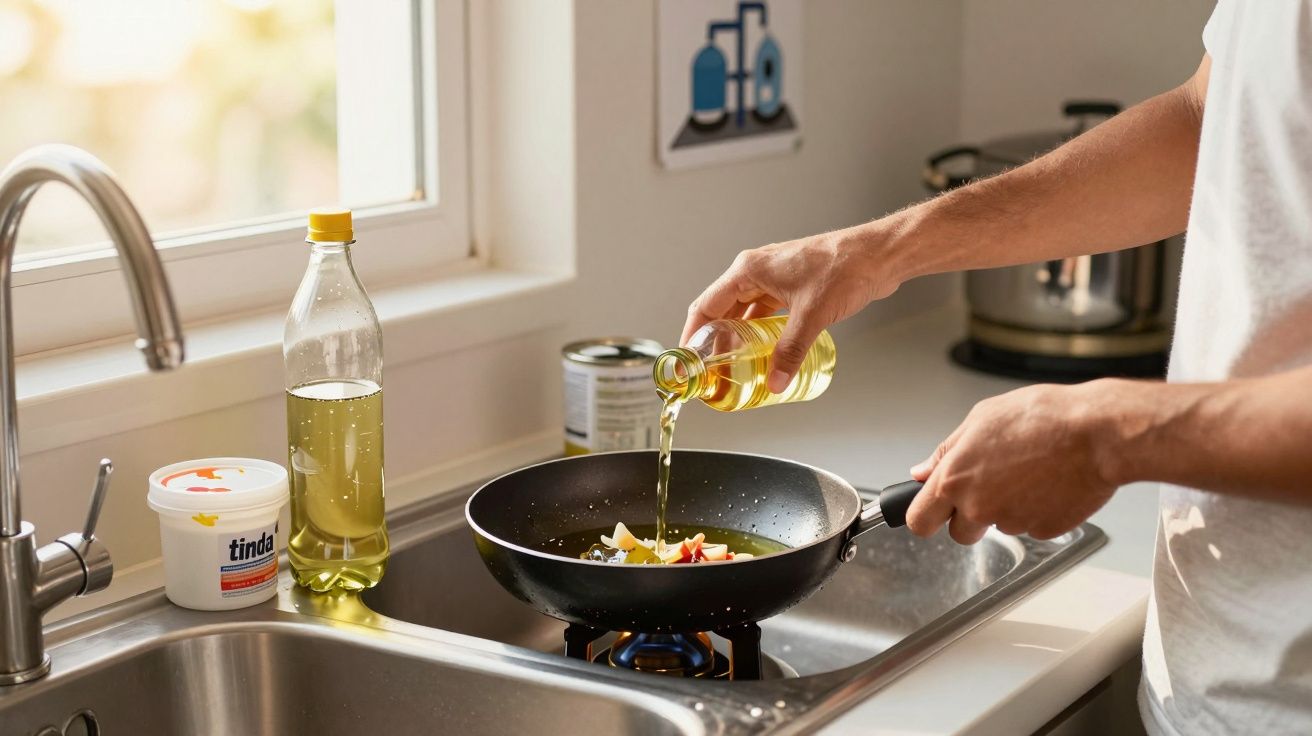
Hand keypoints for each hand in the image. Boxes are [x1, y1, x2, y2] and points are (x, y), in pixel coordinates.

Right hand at [682, 224, 904, 392]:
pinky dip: (760, 333)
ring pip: (744, 313)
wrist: (878, 256)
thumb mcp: (811, 316)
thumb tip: (775, 380)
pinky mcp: (791, 287)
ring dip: (738, 338)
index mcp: (749, 270)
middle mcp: (757, 272)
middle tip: (711, 368)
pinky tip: (764, 352)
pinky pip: (765, 313)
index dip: (693, 334)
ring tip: (734, 365)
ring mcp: (774, 279)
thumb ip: (790, 352)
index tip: (688, 358)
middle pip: (722, 311)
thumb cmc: (846, 267)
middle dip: (715, 341)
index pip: (706, 305)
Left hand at [905, 381, 1128, 543]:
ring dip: (1007, 507)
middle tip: (990, 486)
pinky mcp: (1044, 530)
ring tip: (1030, 471)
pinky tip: (1049, 482)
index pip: (919, 520)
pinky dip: (1037, 510)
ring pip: (999, 525)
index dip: (925, 516)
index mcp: (955, 479)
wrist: (1097, 433)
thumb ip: (946, 451)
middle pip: (960, 533)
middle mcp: (980, 507)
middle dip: (969, 517)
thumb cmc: (1044, 417)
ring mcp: (1013, 522)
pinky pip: (1031, 525)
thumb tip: (921, 472)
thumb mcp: (982, 418)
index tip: (931, 511)